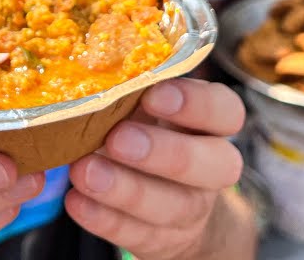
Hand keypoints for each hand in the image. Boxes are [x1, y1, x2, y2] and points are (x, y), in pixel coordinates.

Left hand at [65, 78, 253, 259]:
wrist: (171, 210)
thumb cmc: (151, 136)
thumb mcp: (148, 110)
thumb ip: (133, 90)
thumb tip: (86, 61)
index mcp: (211, 125)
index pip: (226, 111)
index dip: (196, 103)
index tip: (153, 93)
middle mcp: (212, 168)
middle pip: (214, 164)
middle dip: (165, 151)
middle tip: (117, 138)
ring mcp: (191, 209)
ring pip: (172, 205)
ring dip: (126, 189)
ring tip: (83, 172)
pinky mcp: (163, 241)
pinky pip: (138, 235)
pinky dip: (104, 219)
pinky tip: (77, 201)